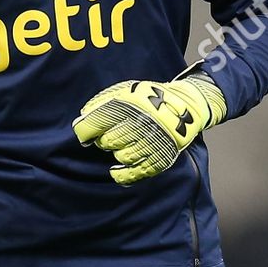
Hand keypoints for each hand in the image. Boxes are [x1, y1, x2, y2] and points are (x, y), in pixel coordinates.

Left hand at [72, 74, 226, 184]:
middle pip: (107, 142)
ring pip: (120, 157)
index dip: (85, 129)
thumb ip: (103, 102)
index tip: (84, 133)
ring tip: (124, 144)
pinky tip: (116, 171)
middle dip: (104, 140)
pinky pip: (134, 173)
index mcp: (131, 105)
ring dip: (117, 152)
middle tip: (109, 136)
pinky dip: (122, 175)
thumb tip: (82, 119)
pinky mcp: (159, 159)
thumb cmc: (150, 100)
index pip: (97, 122)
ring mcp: (151, 143)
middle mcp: (141, 124)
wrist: (186, 107)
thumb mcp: (127, 91)